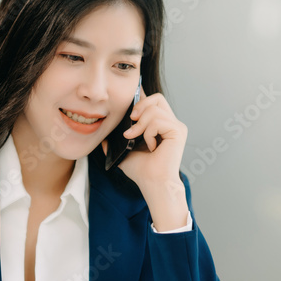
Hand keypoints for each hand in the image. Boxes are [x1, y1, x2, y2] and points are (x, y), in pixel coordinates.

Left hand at [102, 91, 189, 229]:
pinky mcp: (178, 131)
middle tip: (131, 122)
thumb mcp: (124, 152)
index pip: (153, 101)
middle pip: (157, 98)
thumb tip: (102, 138)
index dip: (141, 98)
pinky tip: (151, 146)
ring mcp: (176, 126)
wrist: (152, 183)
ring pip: (154, 109)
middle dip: (140, 106)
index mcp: (161, 125)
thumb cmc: (141, 171)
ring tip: (137, 139)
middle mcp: (171, 124)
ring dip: (140, 124)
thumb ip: (116, 142)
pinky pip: (158, 120)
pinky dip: (148, 133)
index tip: (128, 106)